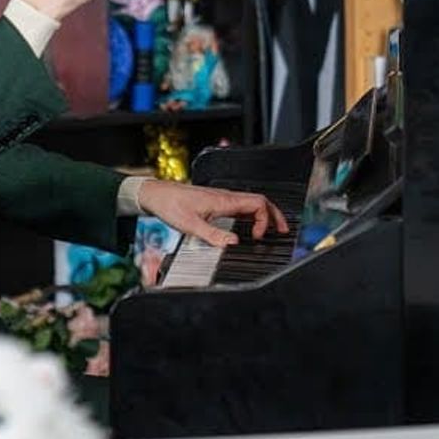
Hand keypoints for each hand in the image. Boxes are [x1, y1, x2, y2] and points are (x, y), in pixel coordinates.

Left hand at [137, 180, 287, 247]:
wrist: (156, 195)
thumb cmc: (170, 205)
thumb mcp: (190, 225)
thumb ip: (213, 235)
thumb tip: (234, 243)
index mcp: (224, 200)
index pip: (259, 203)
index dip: (265, 220)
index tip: (258, 237)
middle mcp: (226, 197)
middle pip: (260, 201)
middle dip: (275, 216)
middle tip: (283, 231)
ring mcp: (222, 199)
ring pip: (252, 203)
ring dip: (264, 216)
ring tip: (271, 230)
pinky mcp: (216, 202)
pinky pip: (241, 207)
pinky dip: (252, 216)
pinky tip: (249, 226)